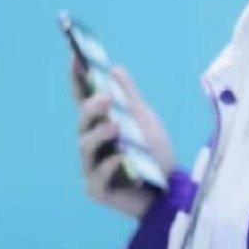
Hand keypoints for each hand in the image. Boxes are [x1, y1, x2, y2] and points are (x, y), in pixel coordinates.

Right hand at [70, 54, 176, 221]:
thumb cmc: (155, 155)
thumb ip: (130, 97)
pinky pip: (98, 177)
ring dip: (100, 135)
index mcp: (102, 125)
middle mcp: (93, 145)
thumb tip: (115, 68)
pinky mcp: (98, 190)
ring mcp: (92, 168)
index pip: (84, 99)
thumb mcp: (145, 121)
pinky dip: (110, 166)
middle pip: (83, 122)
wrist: (172, 190)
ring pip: (86, 147)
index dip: (77, 79)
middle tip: (107, 98)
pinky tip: (122, 160)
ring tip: (116, 127)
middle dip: (92, 108)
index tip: (76, 57)